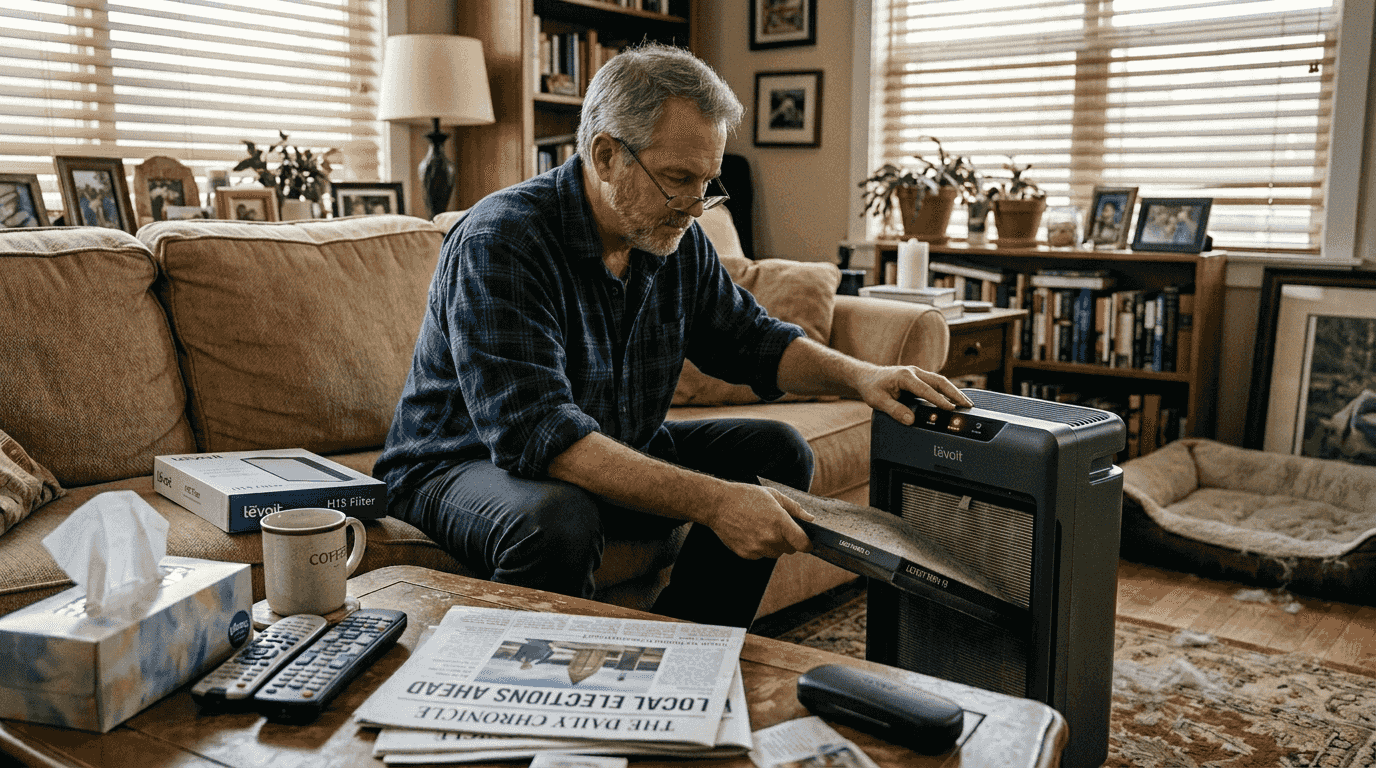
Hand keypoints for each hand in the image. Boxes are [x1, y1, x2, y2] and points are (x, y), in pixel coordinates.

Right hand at [706, 484, 814, 559]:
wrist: (718, 504)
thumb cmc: (746, 496)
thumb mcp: (773, 495)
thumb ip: (794, 508)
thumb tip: (810, 519)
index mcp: (780, 522)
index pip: (803, 544)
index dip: (807, 544)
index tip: (806, 542)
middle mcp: (770, 538)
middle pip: (790, 549)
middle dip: (788, 540)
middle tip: (776, 526)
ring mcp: (758, 548)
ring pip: (775, 553)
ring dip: (773, 544)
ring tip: (761, 528)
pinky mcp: (747, 554)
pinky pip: (761, 555)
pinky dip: (759, 547)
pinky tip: (750, 533)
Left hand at [857, 365, 972, 425]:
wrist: (867, 377)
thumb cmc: (872, 387)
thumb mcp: (878, 401)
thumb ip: (894, 410)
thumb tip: (910, 420)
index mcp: (905, 376)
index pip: (926, 389)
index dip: (939, 400)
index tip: (950, 408)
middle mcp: (913, 372)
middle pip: (940, 381)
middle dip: (955, 393)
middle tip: (967, 405)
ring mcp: (917, 373)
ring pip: (940, 381)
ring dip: (954, 391)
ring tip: (966, 403)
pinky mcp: (918, 377)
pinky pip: (936, 383)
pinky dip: (947, 390)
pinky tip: (954, 399)